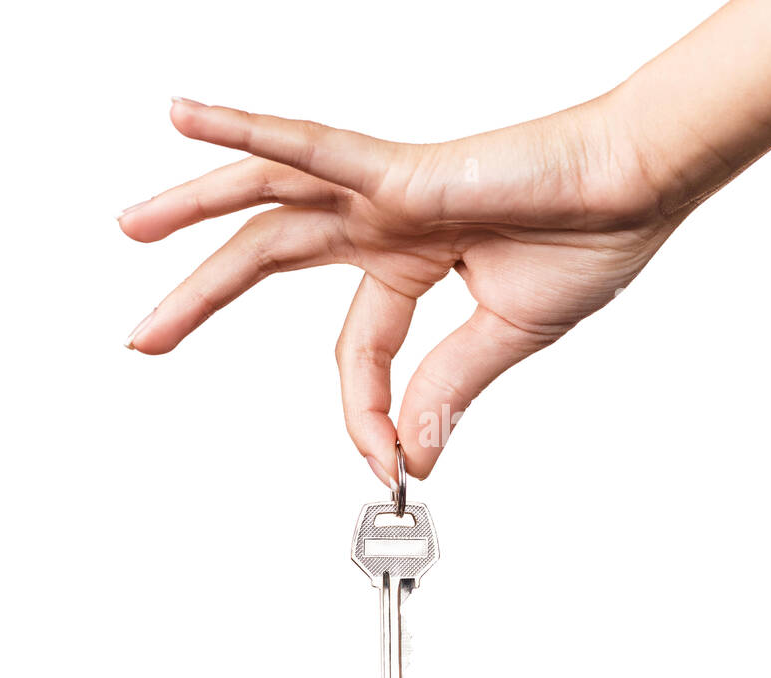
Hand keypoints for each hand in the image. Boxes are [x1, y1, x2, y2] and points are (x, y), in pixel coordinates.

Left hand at [119, 95, 686, 482]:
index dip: (361, 414)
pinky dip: (248, 132)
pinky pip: (314, 150)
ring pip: (268, 195)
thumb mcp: (504, 337)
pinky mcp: (405, 171)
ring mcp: (388, 193)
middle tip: (146, 337)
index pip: (357, 349)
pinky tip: (185, 117)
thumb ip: (445, 387)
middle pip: (269, 256)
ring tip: (130, 227)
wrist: (640, 187)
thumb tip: (412, 453)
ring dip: (193, 207)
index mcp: (413, 261)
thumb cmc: (591, 241)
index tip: (383, 467)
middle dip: (201, 296)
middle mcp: (387, 222)